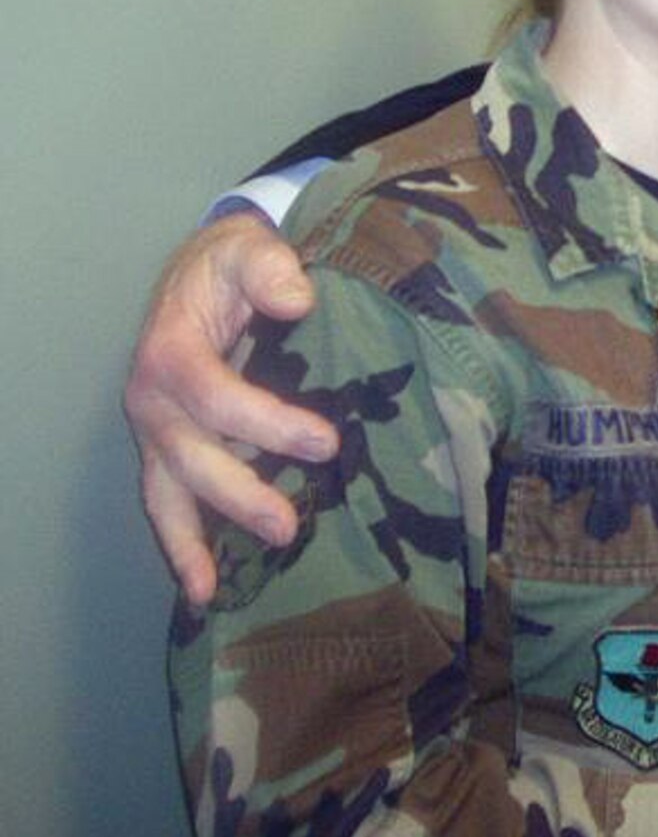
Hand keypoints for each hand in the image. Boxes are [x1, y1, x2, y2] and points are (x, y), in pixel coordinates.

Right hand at [123, 211, 337, 602]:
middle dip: (237, 495)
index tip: (324, 441)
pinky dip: (182, 544)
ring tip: (214, 588)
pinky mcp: (172, 448)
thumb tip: (298, 299)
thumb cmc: (231, 262)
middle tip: (288, 526)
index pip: (216, 397)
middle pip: (191, 458)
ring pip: (167, 494)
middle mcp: (154, 400)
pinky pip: (170, 501)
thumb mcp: (250, 247)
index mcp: (171, 353)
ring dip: (194, 540)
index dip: (268, 424)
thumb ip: (271, 267)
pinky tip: (203, 589)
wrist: (204, 270)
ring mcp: (158, 430)